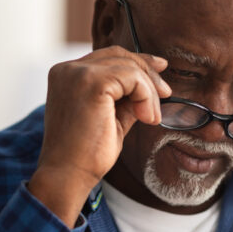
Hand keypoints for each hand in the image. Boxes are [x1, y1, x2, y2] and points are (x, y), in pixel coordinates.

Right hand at [28, 46, 170, 225]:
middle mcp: (68, 69)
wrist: (67, 176)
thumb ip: (126, 98)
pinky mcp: (91, 82)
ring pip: (129, 67)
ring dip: (148, 92)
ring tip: (150, 118)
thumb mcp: (111, 117)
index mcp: (67, 75)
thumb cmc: (86, 154)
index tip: (160, 69)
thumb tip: (150, 85)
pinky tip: (146, 118)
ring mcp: (77, 73)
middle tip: (166, 93)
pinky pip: (132, 77)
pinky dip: (146, 96)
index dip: (137, 61)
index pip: (108, 57)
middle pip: (119, 55)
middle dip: (148, 71)